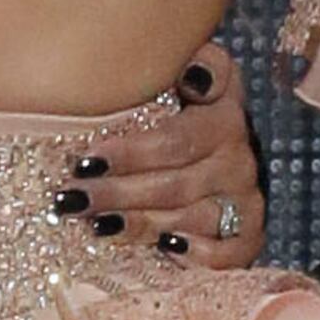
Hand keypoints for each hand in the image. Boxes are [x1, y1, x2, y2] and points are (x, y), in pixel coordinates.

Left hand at [64, 42, 267, 267]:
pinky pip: (226, 252)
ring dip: (139, 224)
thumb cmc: (185, 110)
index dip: (130, 154)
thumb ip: (193, 66)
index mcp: (222, 118)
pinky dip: (196, 254)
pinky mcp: (248, 236)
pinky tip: (163, 249)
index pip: (174, 141)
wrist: (219, 150)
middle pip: (172, 185)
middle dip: (116, 193)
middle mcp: (239, 160)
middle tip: (70, 198)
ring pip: (188, 219)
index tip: (86, 161)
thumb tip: (192, 73)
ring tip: (94, 224)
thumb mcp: (188, 76)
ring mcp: (245, 201)